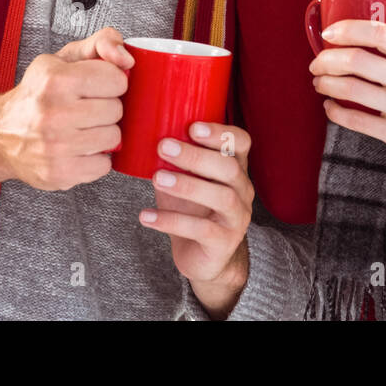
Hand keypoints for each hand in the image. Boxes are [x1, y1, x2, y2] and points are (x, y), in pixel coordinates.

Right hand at [0, 27, 131, 193]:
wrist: (1, 134)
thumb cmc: (39, 94)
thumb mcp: (64, 58)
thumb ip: (101, 43)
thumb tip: (127, 59)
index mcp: (56, 79)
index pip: (117, 80)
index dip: (111, 82)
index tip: (97, 86)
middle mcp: (53, 112)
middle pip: (116, 110)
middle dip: (106, 108)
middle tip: (86, 108)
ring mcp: (55, 146)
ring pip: (113, 138)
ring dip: (103, 133)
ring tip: (83, 128)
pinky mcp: (59, 173)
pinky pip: (104, 166)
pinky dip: (95, 159)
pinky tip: (79, 149)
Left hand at [139, 121, 253, 318]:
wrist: (204, 258)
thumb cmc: (193, 210)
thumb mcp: (186, 181)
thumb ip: (175, 161)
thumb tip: (142, 136)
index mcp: (235, 169)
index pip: (240, 143)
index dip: (220, 133)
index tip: (192, 127)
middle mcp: (243, 191)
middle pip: (229, 168)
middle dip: (196, 156)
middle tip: (164, 147)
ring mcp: (237, 218)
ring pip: (222, 197)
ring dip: (187, 185)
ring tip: (156, 178)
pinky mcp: (224, 242)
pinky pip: (201, 230)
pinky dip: (171, 221)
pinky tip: (147, 216)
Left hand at [309, 12, 385, 172]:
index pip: (381, 33)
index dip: (349, 28)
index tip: (330, 31)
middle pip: (357, 61)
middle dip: (327, 59)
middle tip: (317, 60)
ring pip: (350, 91)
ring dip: (325, 83)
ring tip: (319, 80)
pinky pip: (355, 120)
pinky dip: (334, 112)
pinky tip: (329, 106)